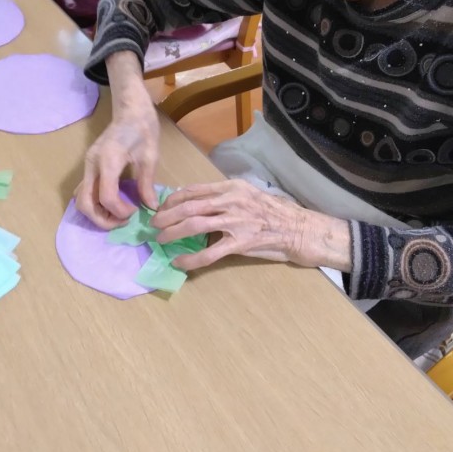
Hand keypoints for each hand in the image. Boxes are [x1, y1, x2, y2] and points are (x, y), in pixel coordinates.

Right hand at [75, 53, 159, 227]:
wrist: (131, 109)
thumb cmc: (143, 128)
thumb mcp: (150, 157)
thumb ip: (147, 184)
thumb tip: (151, 208)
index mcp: (107, 160)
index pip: (106, 197)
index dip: (120, 211)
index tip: (136, 210)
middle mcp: (91, 164)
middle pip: (84, 203)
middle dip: (102, 219)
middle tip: (123, 221)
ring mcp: (87, 165)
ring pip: (81, 199)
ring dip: (97, 213)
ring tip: (118, 215)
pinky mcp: (89, 166)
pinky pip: (86, 191)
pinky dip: (95, 204)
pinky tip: (114, 204)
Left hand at [151, 180, 351, 271]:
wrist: (299, 229)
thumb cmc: (274, 213)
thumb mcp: (248, 196)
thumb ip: (225, 198)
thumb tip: (197, 205)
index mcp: (232, 188)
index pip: (194, 190)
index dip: (172, 199)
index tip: (161, 207)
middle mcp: (232, 201)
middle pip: (189, 206)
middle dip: (166, 215)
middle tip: (153, 224)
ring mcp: (237, 222)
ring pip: (195, 225)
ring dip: (173, 233)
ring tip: (161, 240)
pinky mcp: (241, 243)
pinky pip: (210, 253)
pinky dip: (191, 259)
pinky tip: (180, 263)